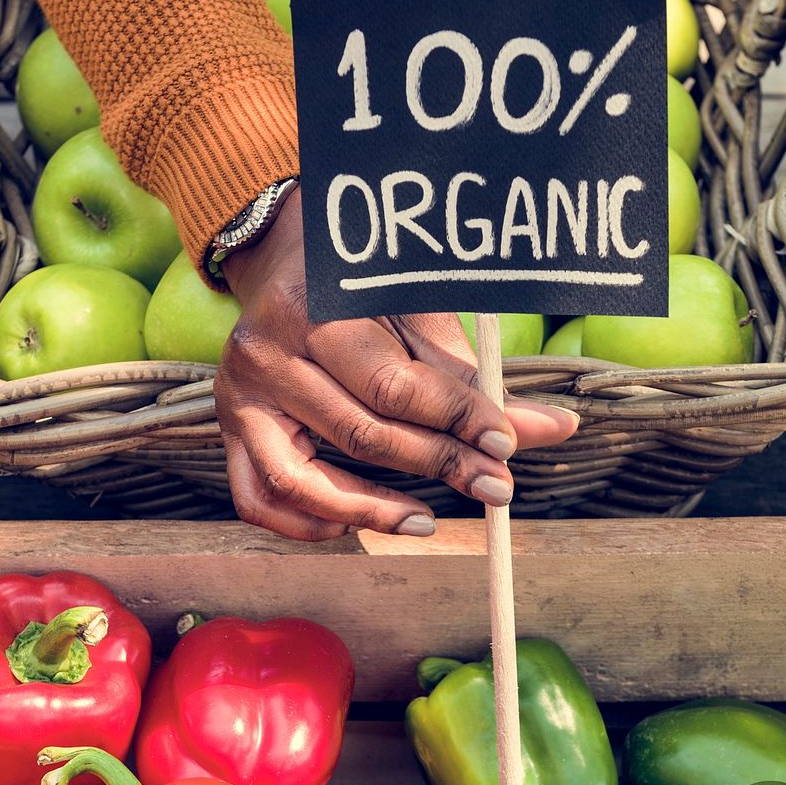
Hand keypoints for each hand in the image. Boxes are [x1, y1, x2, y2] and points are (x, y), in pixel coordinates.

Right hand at [219, 189, 578, 540]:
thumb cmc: (367, 290)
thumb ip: (475, 381)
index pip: (393, 387)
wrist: (290, 259)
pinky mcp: (231, 429)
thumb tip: (554, 430)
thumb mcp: (421, 317)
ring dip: (373, 510)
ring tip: (428, 521)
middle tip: (495, 488)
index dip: (456, 421)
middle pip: (360, 435)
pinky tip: (357, 525)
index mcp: (312, 309)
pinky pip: (259, 498)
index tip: (506, 447)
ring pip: (304, 479)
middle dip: (438, 466)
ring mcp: (239, 397)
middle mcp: (265, 355)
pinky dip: (307, 523)